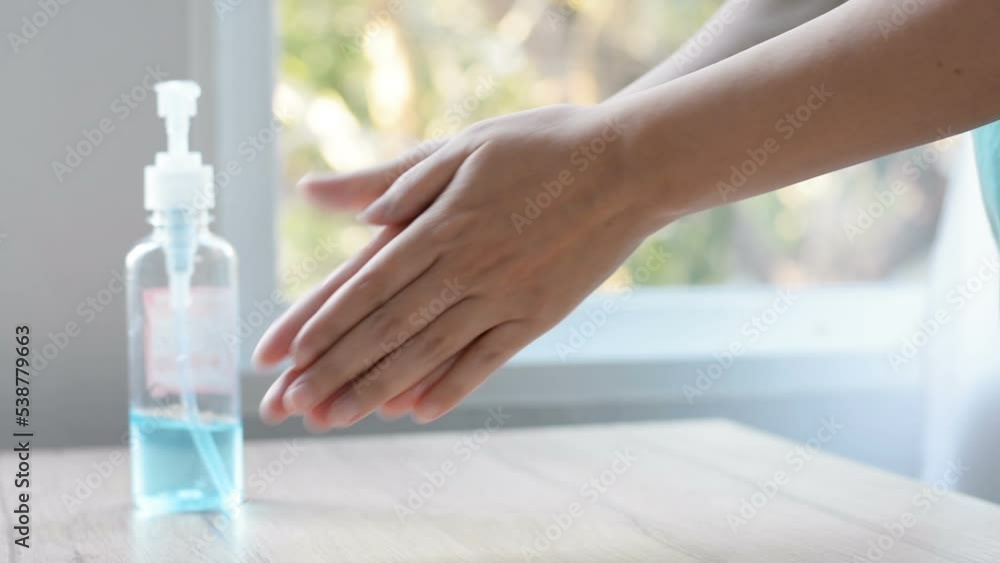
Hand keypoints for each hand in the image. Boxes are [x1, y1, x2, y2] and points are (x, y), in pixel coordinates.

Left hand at [256, 104, 660, 429]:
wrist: (631, 166)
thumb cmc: (544, 146)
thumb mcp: (465, 146)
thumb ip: (399, 180)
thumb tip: (337, 204)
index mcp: (442, 224)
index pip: (367, 283)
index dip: (322, 321)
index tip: (284, 355)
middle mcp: (467, 269)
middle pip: (388, 328)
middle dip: (334, 368)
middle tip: (290, 404)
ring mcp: (503, 298)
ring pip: (428, 353)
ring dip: (377, 388)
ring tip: (336, 418)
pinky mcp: (537, 317)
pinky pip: (486, 362)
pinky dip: (450, 389)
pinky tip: (416, 413)